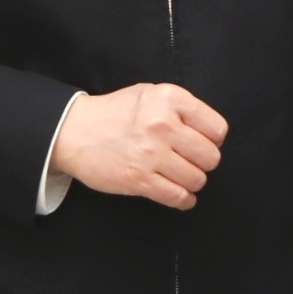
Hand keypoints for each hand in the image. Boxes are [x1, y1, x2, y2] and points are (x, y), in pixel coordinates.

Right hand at [49, 83, 227, 208]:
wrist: (75, 131)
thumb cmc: (116, 112)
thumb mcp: (150, 94)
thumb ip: (181, 108)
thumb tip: (211, 133)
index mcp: (169, 99)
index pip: (217, 128)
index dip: (213, 139)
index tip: (204, 142)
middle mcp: (163, 125)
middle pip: (210, 157)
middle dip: (204, 162)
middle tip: (191, 161)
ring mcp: (151, 154)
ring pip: (197, 179)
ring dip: (192, 181)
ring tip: (181, 175)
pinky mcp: (139, 180)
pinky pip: (177, 197)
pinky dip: (184, 200)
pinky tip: (181, 195)